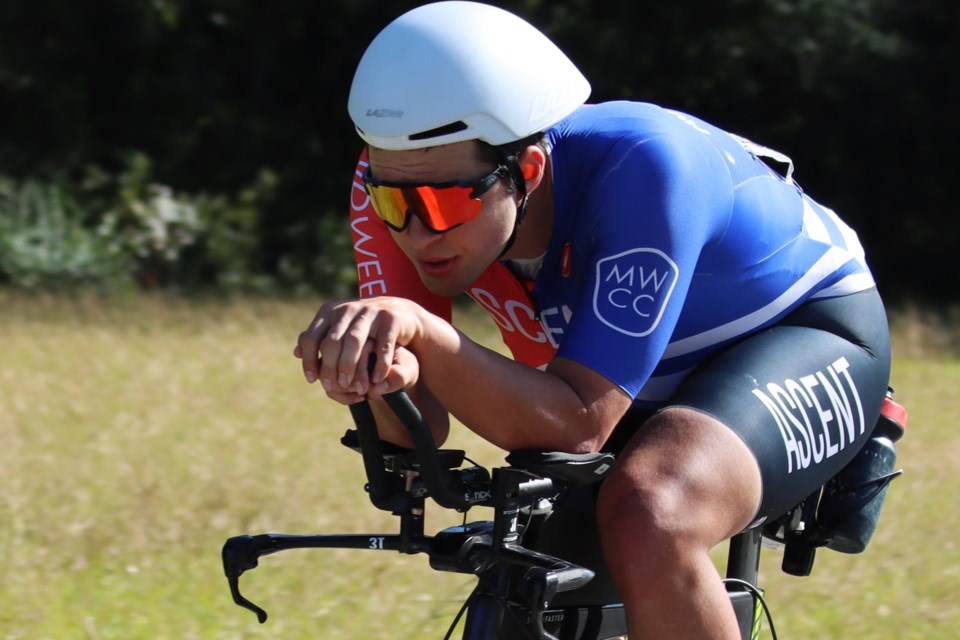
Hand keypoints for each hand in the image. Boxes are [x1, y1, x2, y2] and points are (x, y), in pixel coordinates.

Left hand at [293, 297, 424, 399]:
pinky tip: (376, 380)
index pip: (311, 337)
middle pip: (332, 341)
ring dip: (350, 366)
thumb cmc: (364, 327)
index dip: (309, 360)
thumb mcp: (339, 329)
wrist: (401, 314)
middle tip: (332, 386)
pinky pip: (382, 344)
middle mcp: (348, 308)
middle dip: (330, 367)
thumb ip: (319, 339)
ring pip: (354, 341)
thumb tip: (296, 353)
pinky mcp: (390, 319)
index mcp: (330, 311)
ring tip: (351, 386)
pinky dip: (379, 364)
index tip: (312, 380)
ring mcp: (370, 311)